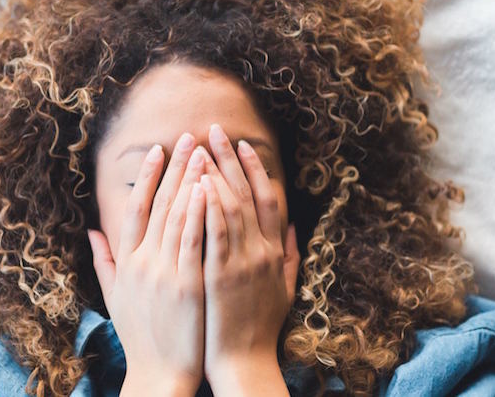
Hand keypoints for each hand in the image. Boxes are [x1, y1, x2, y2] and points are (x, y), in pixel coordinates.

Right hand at [88, 133, 210, 396]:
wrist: (158, 374)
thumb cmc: (142, 337)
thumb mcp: (115, 297)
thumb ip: (104, 261)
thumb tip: (91, 231)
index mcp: (128, 263)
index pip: (136, 208)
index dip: (147, 177)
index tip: (158, 150)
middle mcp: (142, 262)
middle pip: (159, 204)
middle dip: (175, 168)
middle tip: (188, 137)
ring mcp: (164, 272)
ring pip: (177, 216)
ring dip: (190, 180)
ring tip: (203, 152)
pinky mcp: (186, 285)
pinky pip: (193, 241)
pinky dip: (199, 213)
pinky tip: (208, 188)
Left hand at [200, 124, 297, 395]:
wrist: (245, 363)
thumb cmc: (259, 329)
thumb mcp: (286, 289)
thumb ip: (291, 255)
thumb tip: (295, 226)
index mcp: (275, 252)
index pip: (269, 199)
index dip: (255, 169)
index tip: (242, 144)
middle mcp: (262, 252)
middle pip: (247, 194)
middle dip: (229, 159)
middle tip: (212, 130)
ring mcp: (243, 263)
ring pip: (230, 207)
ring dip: (215, 174)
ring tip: (199, 148)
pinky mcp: (222, 277)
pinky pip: (216, 234)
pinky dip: (209, 207)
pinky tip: (199, 184)